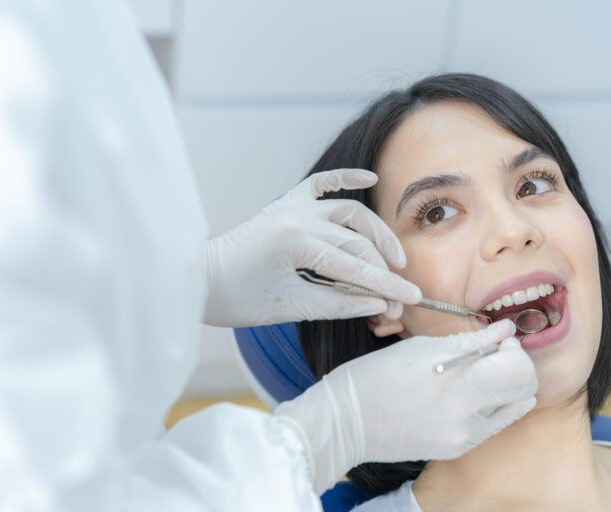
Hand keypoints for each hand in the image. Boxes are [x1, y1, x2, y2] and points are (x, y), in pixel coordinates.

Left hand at [202, 169, 420, 326]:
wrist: (198, 280)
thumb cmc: (236, 298)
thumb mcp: (289, 307)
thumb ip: (338, 304)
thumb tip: (378, 304)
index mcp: (296, 242)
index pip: (354, 267)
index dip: (386, 286)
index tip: (412, 299)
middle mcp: (297, 216)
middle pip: (357, 242)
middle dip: (382, 270)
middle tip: (399, 294)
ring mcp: (292, 205)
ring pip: (349, 212)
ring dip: (375, 232)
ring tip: (394, 258)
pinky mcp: (286, 203)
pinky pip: (321, 183)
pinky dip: (346, 178)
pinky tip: (370, 176)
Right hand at [273, 320, 537, 493]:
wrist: (344, 424)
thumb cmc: (374, 377)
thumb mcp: (421, 348)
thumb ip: (471, 342)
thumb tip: (504, 330)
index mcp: (460, 386)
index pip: (521, 370)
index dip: (513, 348)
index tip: (495, 338)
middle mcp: (470, 418)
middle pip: (524, 391)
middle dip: (514, 366)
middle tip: (490, 352)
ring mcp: (464, 438)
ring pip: (511, 409)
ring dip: (503, 386)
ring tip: (474, 372)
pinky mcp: (456, 449)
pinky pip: (490, 424)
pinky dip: (486, 404)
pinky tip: (460, 391)